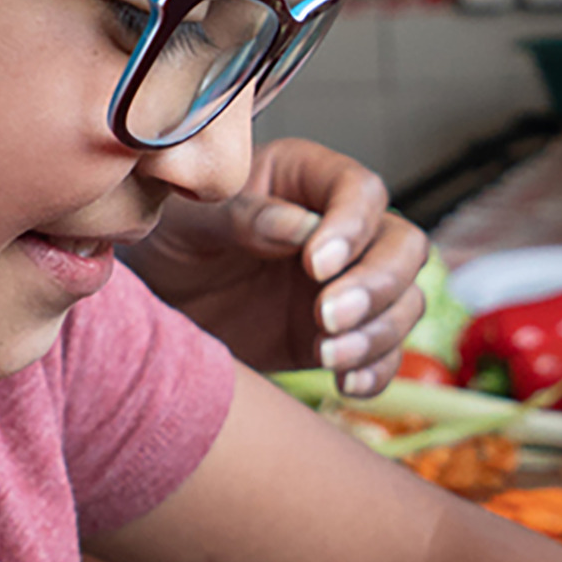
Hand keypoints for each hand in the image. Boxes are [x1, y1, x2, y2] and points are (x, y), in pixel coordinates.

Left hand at [129, 136, 432, 395]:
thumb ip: (242, 217)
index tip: (316, 265)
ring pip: (405, 301)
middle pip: (403, 247)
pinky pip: (385, 352)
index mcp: (306, 178)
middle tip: (327, 316)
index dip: (352, 227)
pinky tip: (346, 382)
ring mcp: (348, 283)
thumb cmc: (169, 240)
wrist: (157, 301)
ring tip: (327, 355)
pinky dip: (376, 369)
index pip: (361, 191)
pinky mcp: (342, 334)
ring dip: (378, 332)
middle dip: (377, 285)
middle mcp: (342, 228)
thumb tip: (300, 229)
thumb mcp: (190, 221)